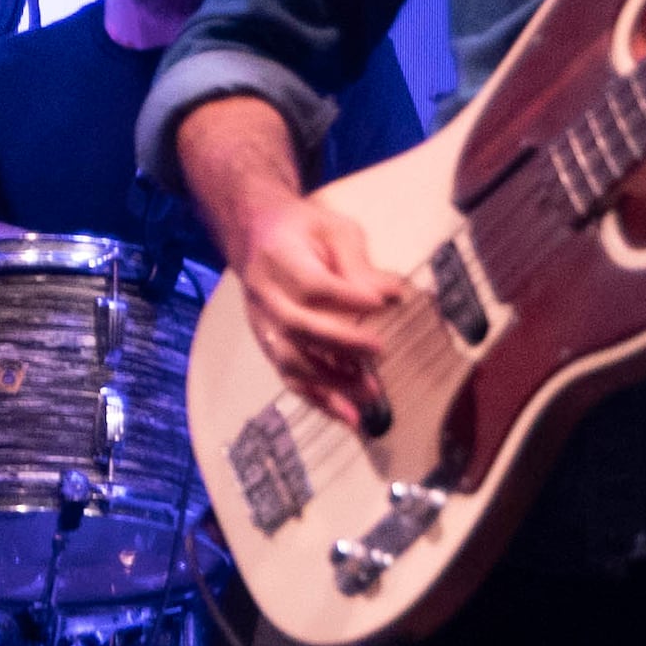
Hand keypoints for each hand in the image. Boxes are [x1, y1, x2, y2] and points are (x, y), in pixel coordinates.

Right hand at [230, 188, 398, 428]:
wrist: (253, 236)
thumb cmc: (301, 230)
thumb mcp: (332, 229)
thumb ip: (358, 262)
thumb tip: (392, 294)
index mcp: (279, 259)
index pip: (311, 284)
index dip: (345, 295)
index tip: (382, 301)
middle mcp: (265, 297)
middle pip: (298, 326)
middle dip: (340, 343)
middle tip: (379, 350)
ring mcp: (264, 325)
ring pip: (290, 360)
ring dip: (330, 381)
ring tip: (370, 393)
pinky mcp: (269, 345)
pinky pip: (290, 378)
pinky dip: (318, 401)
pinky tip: (348, 416)